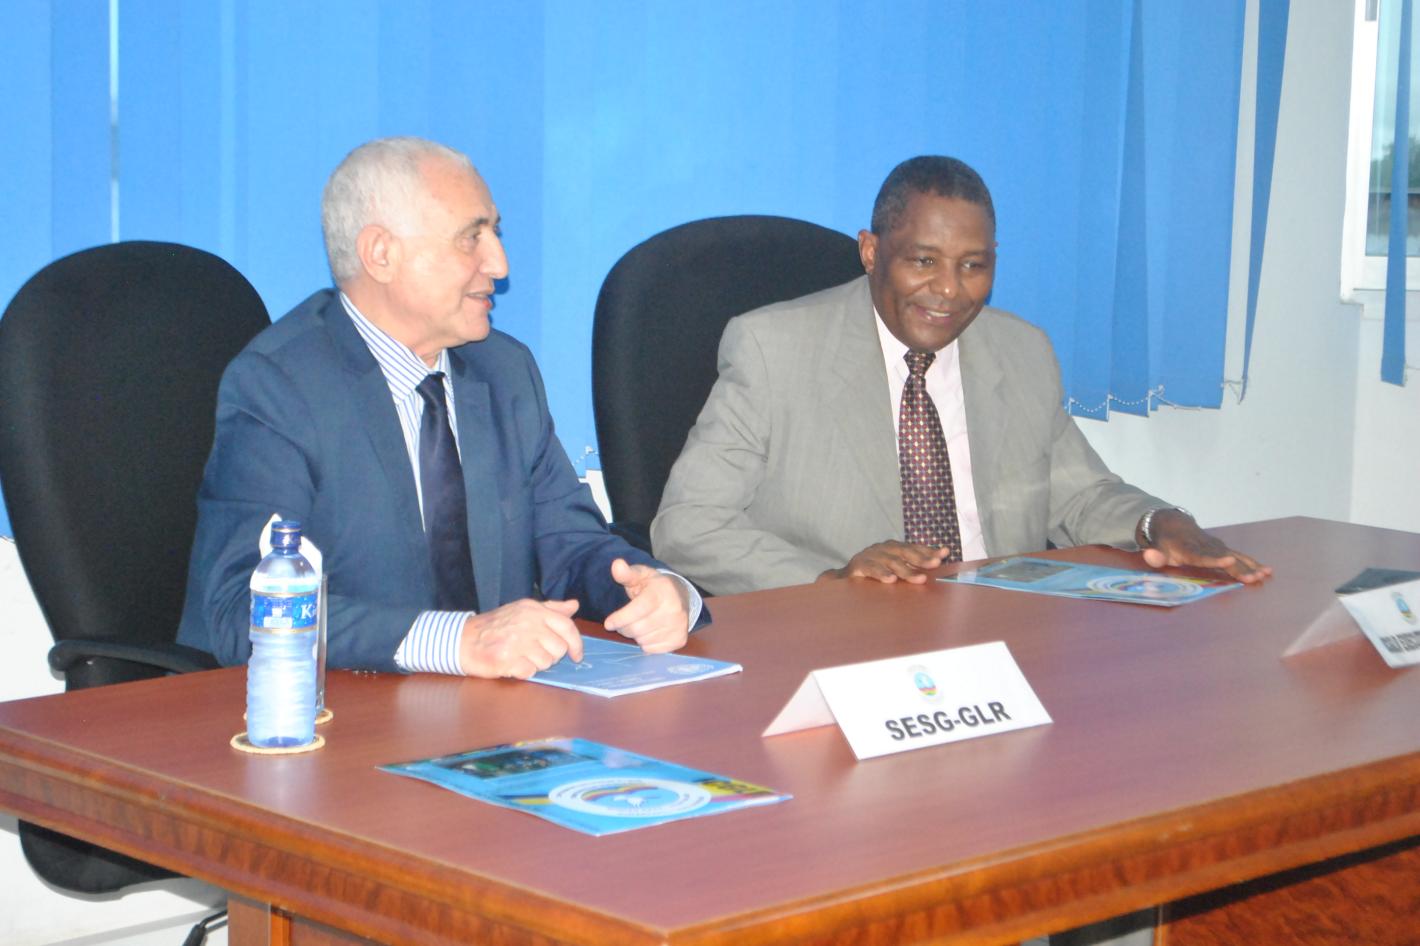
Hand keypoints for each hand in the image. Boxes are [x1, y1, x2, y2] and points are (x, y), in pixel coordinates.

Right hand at [458, 598, 582, 678]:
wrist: (463, 639)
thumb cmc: (496, 626)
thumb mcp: (523, 610)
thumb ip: (551, 609)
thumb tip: (574, 605)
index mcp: (534, 610)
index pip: (567, 626)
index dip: (576, 643)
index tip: (576, 655)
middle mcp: (527, 623)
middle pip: (559, 649)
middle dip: (551, 656)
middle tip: (534, 653)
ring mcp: (517, 642)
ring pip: (546, 662)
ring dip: (536, 664)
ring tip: (521, 656)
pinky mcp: (507, 660)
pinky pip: (530, 672)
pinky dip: (524, 672)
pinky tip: (513, 664)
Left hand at [604, 558, 689, 653]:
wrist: (680, 596)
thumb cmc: (654, 586)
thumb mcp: (640, 575)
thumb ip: (626, 573)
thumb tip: (616, 565)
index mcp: (662, 592)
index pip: (637, 610)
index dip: (620, 618)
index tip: (608, 623)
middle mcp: (673, 610)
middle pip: (637, 629)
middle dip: (624, 628)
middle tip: (624, 622)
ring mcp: (678, 626)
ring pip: (643, 640)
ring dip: (635, 635)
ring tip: (639, 624)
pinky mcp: (680, 640)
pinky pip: (652, 649)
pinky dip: (646, 643)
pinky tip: (649, 632)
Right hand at [817, 541, 951, 583]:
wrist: (845, 578)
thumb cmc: (874, 574)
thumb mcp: (894, 570)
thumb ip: (911, 568)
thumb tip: (936, 567)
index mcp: (893, 548)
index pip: (914, 548)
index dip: (929, 550)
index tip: (945, 553)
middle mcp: (883, 549)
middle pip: (905, 552)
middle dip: (922, 558)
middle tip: (936, 564)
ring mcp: (871, 555)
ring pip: (891, 562)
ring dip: (906, 570)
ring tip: (920, 578)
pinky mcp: (858, 565)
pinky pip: (871, 569)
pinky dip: (881, 574)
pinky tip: (890, 580)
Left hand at [1140, 510, 1272, 583]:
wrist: (1173, 523)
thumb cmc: (1164, 542)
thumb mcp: (1155, 548)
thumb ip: (1154, 556)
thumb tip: (1150, 556)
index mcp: (1188, 548)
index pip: (1201, 556)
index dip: (1214, 559)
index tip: (1229, 560)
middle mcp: (1205, 546)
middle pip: (1223, 558)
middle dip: (1239, 568)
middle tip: (1253, 578)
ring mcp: (1216, 545)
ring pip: (1235, 556)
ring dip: (1250, 566)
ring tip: (1265, 574)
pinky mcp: (1223, 547)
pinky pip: (1239, 556)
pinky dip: (1252, 563)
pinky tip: (1267, 570)